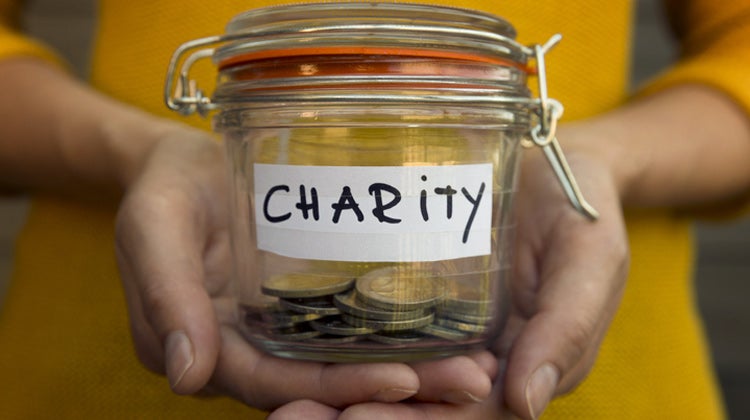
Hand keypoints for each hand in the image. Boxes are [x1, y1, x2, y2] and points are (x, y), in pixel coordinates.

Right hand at [114, 125, 496, 410]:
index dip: (336, 389)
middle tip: (470, 380)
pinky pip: (352, 331)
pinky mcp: (307, 305)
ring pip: (345, 365)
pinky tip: (451, 330)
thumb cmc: (168, 186)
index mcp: (208, 347)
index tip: (405, 380)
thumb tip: (185, 374)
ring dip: (412, 373)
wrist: (189, 162)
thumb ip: (165, 291)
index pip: (274, 385)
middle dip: (394, 390)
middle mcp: (249, 352)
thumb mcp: (155, 224)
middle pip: (322, 385)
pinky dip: (398, 336)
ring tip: (478, 365)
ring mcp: (281, 331)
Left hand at [269, 136, 629, 418]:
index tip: (352, 418)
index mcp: (522, 365)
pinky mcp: (419, 299)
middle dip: (360, 417)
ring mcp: (445, 331)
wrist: (550, 161)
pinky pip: (379, 332)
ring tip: (286, 404)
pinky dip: (340, 349)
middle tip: (296, 417)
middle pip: (418, 407)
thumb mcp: (590, 258)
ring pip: (391, 380)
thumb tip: (526, 403)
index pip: (465, 414)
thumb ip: (568, 325)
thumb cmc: (579, 205)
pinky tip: (291, 346)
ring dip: (340, 397)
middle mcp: (478, 360)